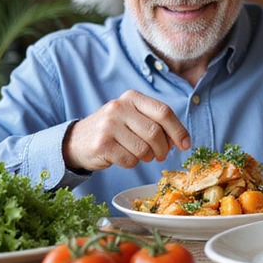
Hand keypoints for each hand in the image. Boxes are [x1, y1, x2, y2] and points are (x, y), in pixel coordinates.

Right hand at [63, 90, 190, 171]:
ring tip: (139, 155)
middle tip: (160, 156)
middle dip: (162, 149)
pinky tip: (123, 157)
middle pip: (155, 132)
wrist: (77, 141)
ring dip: (146, 157)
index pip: (163, 112)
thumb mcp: (132, 118)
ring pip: (143, 149)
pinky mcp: (102, 144)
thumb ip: (155, 123)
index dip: (178, 130)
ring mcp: (108, 125)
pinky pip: (130, 160)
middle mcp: (119, 107)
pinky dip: (131, 164)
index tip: (185, 145)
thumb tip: (180, 140)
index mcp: (132, 98)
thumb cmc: (113, 131)